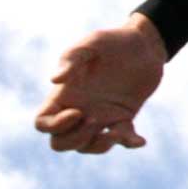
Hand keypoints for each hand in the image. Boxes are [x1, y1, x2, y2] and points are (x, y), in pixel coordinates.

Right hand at [34, 13, 166, 153]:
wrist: (144, 44)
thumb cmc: (113, 41)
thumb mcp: (92, 43)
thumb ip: (72, 58)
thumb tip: (54, 80)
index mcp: (65, 94)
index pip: (42, 122)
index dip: (54, 126)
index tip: (77, 111)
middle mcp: (79, 109)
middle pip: (60, 143)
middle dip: (75, 139)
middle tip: (95, 120)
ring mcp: (101, 116)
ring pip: (87, 147)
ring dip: (99, 146)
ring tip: (117, 132)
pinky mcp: (124, 118)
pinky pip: (122, 141)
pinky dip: (129, 143)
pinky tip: (139, 140)